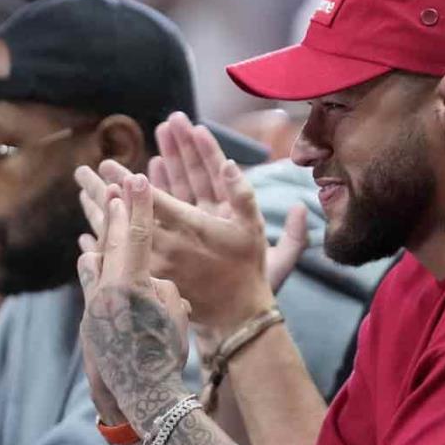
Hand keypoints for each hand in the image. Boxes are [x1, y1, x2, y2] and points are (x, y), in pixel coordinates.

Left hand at [75, 113, 303, 334]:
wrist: (238, 316)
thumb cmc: (247, 268)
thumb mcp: (252, 228)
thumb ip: (242, 194)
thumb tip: (230, 163)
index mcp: (190, 230)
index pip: (150, 201)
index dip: (128, 182)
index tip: (107, 165)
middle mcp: (166, 249)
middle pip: (123, 218)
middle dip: (101, 192)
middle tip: (81, 172)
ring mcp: (152, 270)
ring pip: (115, 241)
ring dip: (97, 216)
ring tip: (81, 195)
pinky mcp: (148, 287)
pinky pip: (116, 267)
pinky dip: (100, 248)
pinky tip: (86, 236)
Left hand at [78, 173, 191, 432]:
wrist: (138, 397)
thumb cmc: (166, 358)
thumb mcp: (176, 317)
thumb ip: (164, 289)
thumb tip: (152, 280)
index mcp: (133, 285)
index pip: (138, 235)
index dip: (138, 205)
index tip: (136, 178)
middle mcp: (108, 290)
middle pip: (110, 240)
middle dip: (112, 209)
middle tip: (111, 182)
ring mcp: (94, 304)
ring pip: (95, 257)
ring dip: (99, 230)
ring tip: (96, 204)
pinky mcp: (89, 319)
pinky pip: (89, 280)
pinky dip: (90, 260)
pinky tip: (87, 250)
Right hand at [152, 113, 307, 292]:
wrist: (232, 323)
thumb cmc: (257, 294)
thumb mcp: (280, 263)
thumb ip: (294, 237)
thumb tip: (302, 207)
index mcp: (234, 216)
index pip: (218, 174)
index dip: (208, 150)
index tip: (197, 127)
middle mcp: (211, 218)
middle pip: (193, 175)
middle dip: (180, 147)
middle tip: (170, 121)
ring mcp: (190, 228)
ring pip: (174, 189)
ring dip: (163, 163)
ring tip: (153, 138)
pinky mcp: (171, 243)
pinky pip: (158, 213)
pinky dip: (150, 193)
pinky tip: (142, 173)